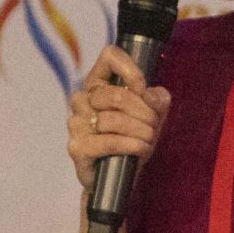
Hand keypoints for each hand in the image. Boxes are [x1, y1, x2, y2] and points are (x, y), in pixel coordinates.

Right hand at [67, 45, 171, 191]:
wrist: (121, 176)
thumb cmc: (133, 139)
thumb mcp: (153, 116)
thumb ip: (157, 100)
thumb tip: (152, 96)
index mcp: (98, 83)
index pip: (110, 56)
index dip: (130, 69)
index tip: (143, 90)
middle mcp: (82, 99)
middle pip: (115, 95)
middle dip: (143, 112)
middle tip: (153, 126)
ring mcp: (76, 123)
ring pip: (112, 120)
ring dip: (140, 131)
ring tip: (149, 140)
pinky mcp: (77, 147)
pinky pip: (108, 142)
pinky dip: (131, 145)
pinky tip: (141, 150)